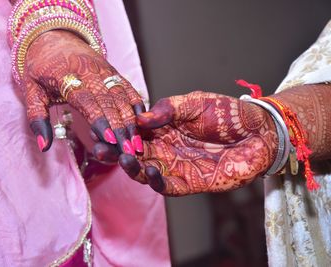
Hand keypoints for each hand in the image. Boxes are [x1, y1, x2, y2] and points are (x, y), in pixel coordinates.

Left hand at [22, 30, 144, 153]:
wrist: (54, 37)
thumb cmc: (40, 68)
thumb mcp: (31, 90)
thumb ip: (36, 118)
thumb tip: (43, 146)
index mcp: (66, 76)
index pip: (86, 100)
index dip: (98, 120)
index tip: (108, 139)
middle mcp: (89, 72)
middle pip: (108, 101)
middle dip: (120, 127)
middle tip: (128, 150)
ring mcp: (104, 70)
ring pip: (122, 97)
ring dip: (131, 121)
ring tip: (136, 143)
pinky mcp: (113, 71)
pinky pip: (128, 89)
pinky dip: (136, 105)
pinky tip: (142, 123)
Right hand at [116, 91, 278, 195]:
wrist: (259, 131)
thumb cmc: (228, 113)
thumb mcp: (194, 102)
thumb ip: (168, 109)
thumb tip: (140, 117)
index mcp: (163, 129)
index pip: (134, 133)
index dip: (119, 132)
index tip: (104, 129)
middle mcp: (165, 148)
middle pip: (135, 154)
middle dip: (117, 153)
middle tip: (102, 148)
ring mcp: (176, 166)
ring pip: (146, 172)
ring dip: (133, 169)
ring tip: (125, 159)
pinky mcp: (190, 182)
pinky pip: (167, 187)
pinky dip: (157, 182)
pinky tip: (150, 172)